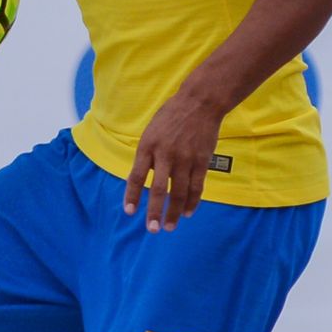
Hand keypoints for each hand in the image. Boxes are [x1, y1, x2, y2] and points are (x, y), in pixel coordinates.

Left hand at [123, 85, 222, 232]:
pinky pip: (196, 186)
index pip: (137, 176)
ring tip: (169, 227)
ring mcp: (185, 158)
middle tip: (153, 229)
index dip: (132, 196)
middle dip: (155, 212)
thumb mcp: (151, 132)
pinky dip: (191, 202)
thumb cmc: (171, 117)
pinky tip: (187, 212)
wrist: (200, 102)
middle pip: (159, 189)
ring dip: (174, 212)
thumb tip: (141, 180)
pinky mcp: (201, 161)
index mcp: (148, 146)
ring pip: (179, 192)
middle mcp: (165, 154)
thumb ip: (147, 155)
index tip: (130, 212)